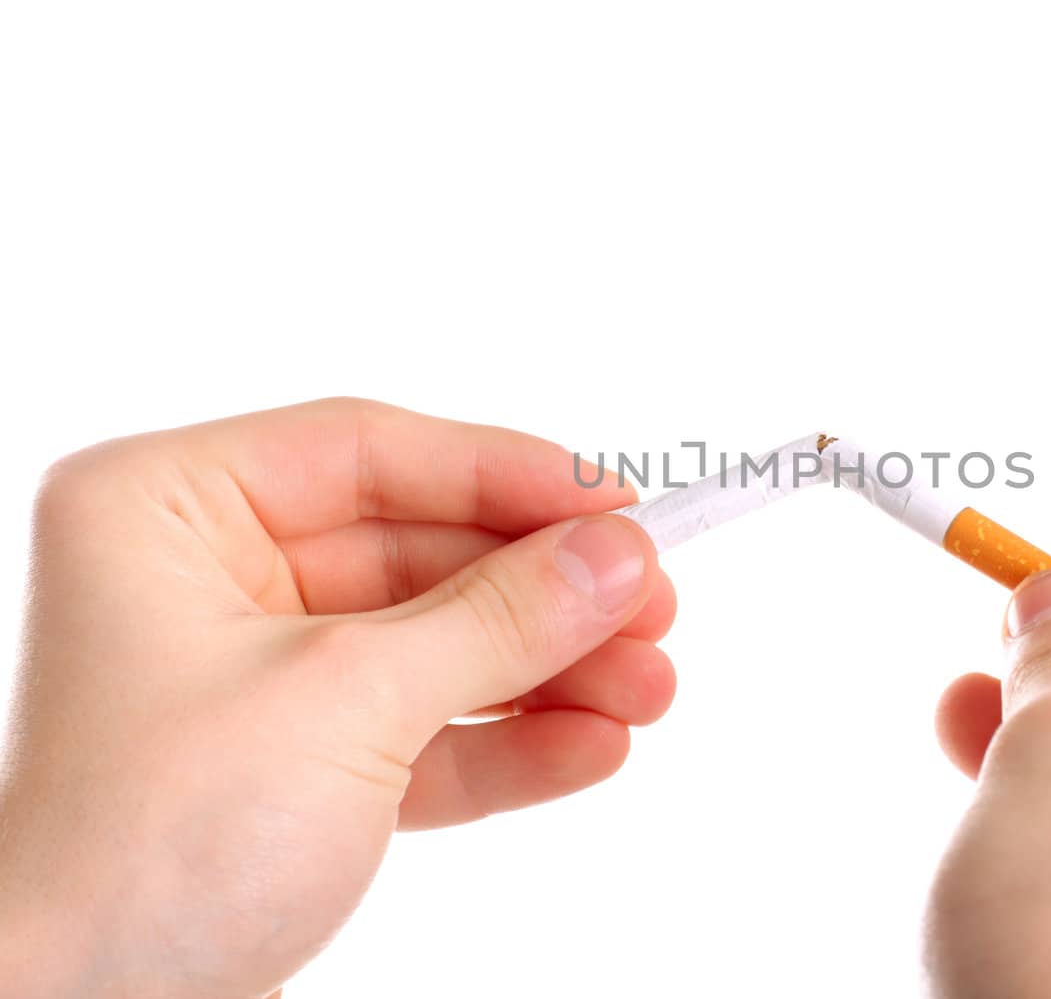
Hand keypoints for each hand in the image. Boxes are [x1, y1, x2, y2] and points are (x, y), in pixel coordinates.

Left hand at [0, 399, 676, 998]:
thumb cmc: (143, 848)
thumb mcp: (344, 703)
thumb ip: (494, 621)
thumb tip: (616, 558)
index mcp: (166, 511)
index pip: (369, 455)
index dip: (506, 475)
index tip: (617, 506)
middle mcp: (207, 579)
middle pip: (420, 553)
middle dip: (544, 597)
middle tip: (653, 610)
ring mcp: (255, 677)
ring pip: (434, 645)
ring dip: (548, 673)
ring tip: (650, 693)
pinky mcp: (295, 769)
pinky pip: (423, 731)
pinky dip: (509, 744)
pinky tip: (593, 746)